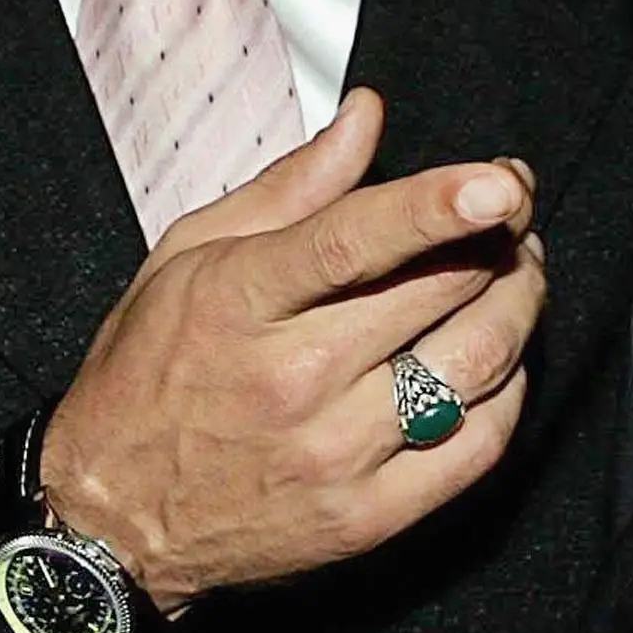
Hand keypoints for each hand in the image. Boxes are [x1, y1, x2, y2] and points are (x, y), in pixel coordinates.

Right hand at [41, 88, 544, 612]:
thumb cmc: (147, 373)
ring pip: (472, 365)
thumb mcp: (188, 255)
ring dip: (518, 306)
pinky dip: (506, 391)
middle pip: (436, 294)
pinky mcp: (367, 515)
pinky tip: (497, 359)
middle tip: (509, 207)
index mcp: (239, 300)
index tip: (500, 182)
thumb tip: (366, 117)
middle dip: (498, 238)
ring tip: (519, 271)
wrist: (114, 514)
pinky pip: (475, 447)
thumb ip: (291, 184)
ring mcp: (335, 452)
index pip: (354, 241)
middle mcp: (292, 378)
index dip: (436, 206)